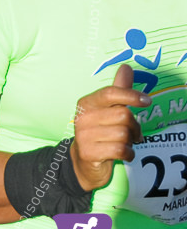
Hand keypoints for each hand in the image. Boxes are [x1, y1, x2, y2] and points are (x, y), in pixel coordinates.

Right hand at [71, 64, 148, 190]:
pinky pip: (120, 150)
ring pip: (123, 134)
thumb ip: (118, 90)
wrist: (83, 161)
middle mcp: (82, 118)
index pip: (110, 93)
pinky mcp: (89, 153)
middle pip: (123, 115)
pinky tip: (122, 153)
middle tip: (132, 133)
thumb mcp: (107, 110)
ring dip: (130, 141)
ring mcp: (84, 136)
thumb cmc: (100, 131)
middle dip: (134, 126)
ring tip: (123, 142)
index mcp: (86, 103)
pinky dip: (128, 153)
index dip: (131, 95)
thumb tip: (126, 67)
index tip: (147, 101)